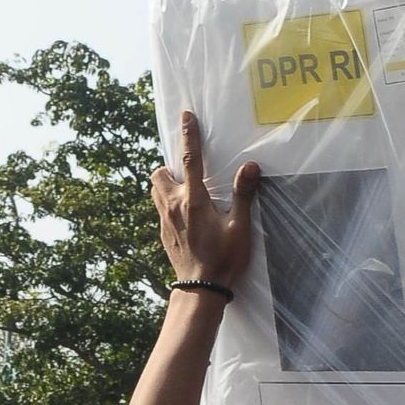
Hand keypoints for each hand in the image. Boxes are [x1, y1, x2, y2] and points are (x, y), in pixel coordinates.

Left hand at [151, 112, 259, 290]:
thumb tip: (250, 166)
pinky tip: (185, 216)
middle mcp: (173, 206)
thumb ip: (243, 195)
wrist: (201, 288)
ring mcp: (165, 220)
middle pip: (159, 174)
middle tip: (185, 172)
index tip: (186, 116)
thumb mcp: (239, 227)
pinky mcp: (163, 234)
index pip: (190, 159)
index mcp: (194, 200)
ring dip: (165, 185)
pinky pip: (160, 210)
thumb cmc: (223, 259)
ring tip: (184, 192)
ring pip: (154, 191)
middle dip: (168, 168)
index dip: (189, 135)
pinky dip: (168, 204)